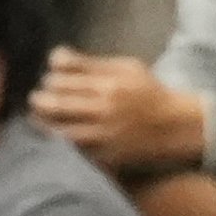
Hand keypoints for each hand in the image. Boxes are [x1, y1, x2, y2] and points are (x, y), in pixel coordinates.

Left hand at [31, 49, 208, 172]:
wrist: (176, 127)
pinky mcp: (104, 156)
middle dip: (40, 99)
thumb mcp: (126, 67)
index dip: (51, 77)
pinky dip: (57, 142)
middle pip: (54, 101)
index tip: (52, 80)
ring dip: (42, 122)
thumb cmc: (148, 93)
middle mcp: (104, 109)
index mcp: (108, 83)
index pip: (61, 76)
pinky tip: (54, 136)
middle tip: (38, 100)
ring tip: (39, 118)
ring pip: (57, 130)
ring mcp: (104, 135)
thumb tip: (54, 58)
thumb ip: (89, 63)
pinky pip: (70, 150)